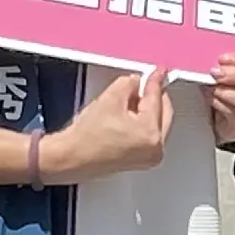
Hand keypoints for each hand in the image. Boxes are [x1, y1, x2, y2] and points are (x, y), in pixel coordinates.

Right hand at [48, 67, 172, 179]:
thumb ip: (129, 84)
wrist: (70, 158)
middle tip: (147, 82)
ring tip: (132, 97)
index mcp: (151, 134)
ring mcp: (148, 158)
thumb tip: (136, 82)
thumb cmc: (86, 138)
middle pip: (163, 114)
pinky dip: (141, 122)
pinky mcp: (138, 161)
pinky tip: (129, 113)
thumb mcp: (111, 98)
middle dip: (155, 96)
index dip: (155, 81)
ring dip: (148, 109)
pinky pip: (148, 135)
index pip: (157, 100)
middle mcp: (155, 150)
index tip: (159, 72)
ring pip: (156, 124)